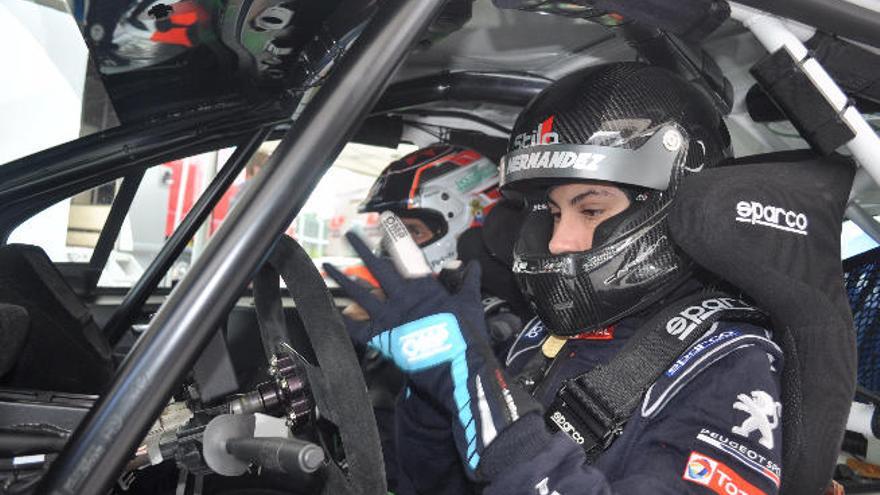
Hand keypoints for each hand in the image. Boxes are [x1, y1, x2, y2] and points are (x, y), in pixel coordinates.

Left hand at [325, 232, 538, 473]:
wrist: (456, 366)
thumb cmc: (465, 335)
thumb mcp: (470, 303)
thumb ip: (469, 281)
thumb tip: (475, 265)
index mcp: (424, 285)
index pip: (406, 253)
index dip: (394, 235)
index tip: (384, 220)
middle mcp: (402, 296)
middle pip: (376, 267)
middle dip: (362, 249)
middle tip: (350, 234)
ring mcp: (389, 316)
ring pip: (360, 292)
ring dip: (342, 278)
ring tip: (327, 266)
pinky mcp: (383, 337)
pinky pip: (358, 327)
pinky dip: (345, 319)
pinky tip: (332, 309)